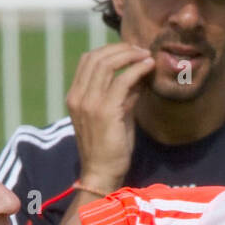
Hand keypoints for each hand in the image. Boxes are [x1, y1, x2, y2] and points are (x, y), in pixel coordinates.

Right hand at [66, 43, 155, 191]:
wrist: (102, 175)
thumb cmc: (109, 150)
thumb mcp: (114, 116)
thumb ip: (122, 95)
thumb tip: (138, 76)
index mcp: (75, 97)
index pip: (88, 60)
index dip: (109, 50)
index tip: (130, 52)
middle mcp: (78, 97)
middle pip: (97, 57)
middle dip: (121, 49)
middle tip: (141, 51)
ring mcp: (89, 103)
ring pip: (107, 64)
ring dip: (130, 56)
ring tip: (146, 57)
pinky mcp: (104, 110)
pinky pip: (122, 80)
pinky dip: (137, 69)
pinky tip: (148, 68)